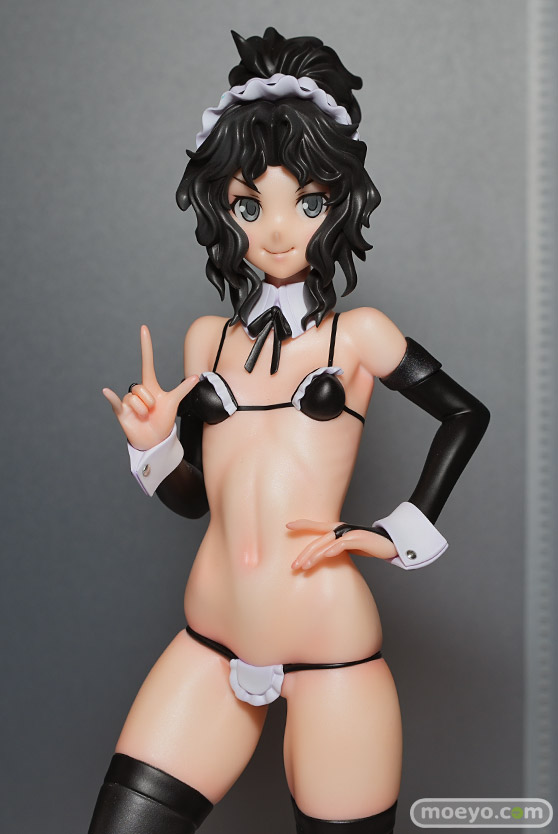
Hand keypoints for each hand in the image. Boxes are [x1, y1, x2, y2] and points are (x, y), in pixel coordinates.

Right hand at [102, 325, 197, 449]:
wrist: (154, 439)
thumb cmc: (163, 420)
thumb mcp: (174, 402)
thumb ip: (183, 389)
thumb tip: (196, 377)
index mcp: (150, 384)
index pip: (147, 361)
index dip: (146, 346)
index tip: (144, 329)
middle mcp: (137, 390)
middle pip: (141, 388)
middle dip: (149, 402)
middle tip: (152, 411)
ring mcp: (128, 400)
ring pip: (135, 399)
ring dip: (142, 410)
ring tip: (144, 417)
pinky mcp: (121, 410)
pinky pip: (116, 401)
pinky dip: (111, 397)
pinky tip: (106, 391)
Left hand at [288, 519, 396, 570]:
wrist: (389, 544)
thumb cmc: (368, 545)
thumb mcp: (348, 546)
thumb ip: (335, 548)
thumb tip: (322, 556)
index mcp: (337, 528)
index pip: (316, 526)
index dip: (302, 524)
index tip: (287, 525)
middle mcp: (341, 528)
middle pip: (317, 540)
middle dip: (304, 553)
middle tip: (294, 566)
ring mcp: (349, 532)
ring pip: (326, 543)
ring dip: (314, 556)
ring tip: (305, 566)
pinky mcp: (358, 538)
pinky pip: (343, 544)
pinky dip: (334, 550)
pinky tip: (326, 556)